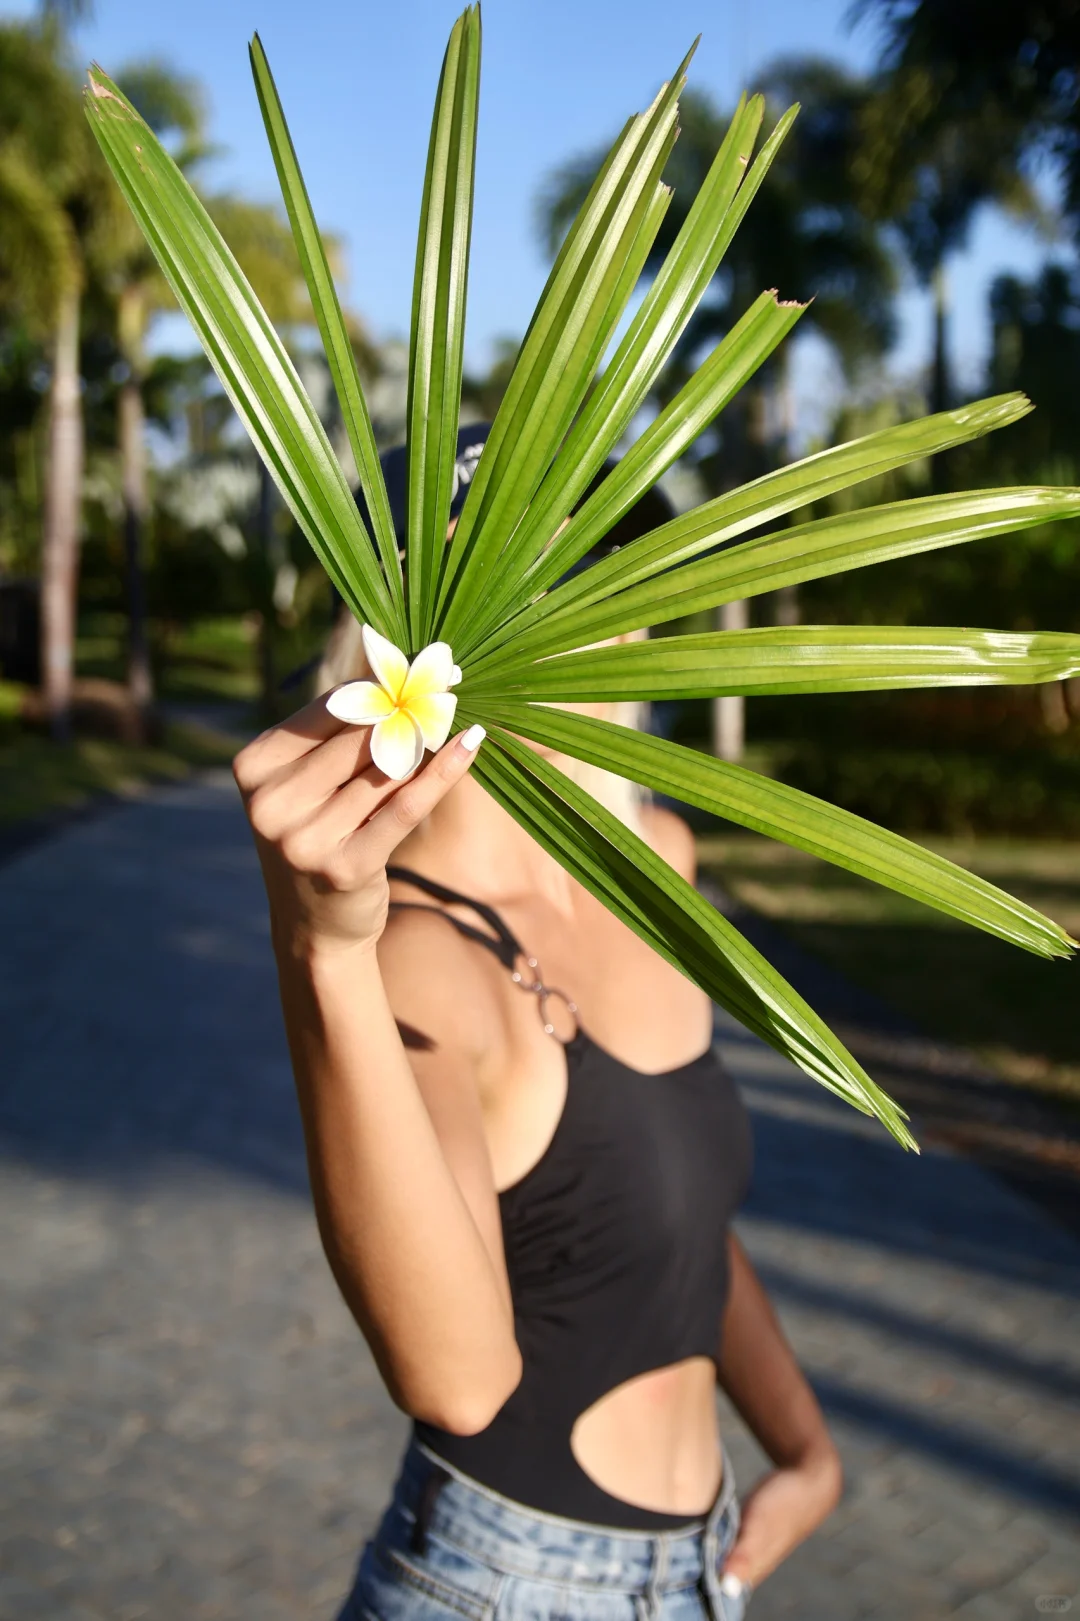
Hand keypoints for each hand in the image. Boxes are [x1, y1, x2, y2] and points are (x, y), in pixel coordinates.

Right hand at [233, 693, 484, 957]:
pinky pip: (406, 805)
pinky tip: (470, 744)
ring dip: (427, 743)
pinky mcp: (346, 866)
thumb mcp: (310, 785)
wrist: (316, 927)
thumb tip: (399, 675)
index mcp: (254, 768)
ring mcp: (305, 839)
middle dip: (407, 711)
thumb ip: (342, 736)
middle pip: (358, 737)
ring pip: (386, 769)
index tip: (418, 663)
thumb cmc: (321, 837)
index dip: (377, 686)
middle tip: (450, 683)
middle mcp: (270, 802)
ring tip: (458, 716)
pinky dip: (443, 772)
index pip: (326, 710)